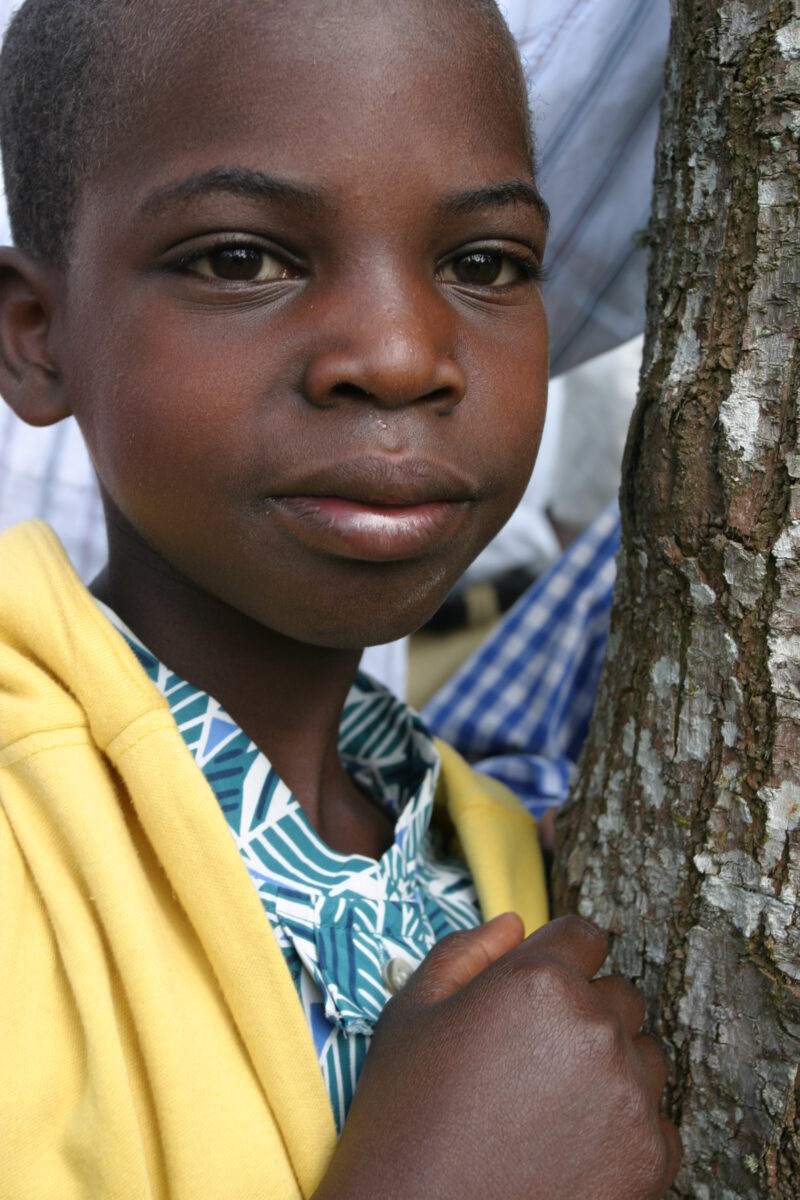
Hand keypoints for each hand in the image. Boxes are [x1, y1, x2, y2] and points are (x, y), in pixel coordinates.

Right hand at [315, 914, 679, 1199]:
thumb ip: (463, 952)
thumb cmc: (404, 1121)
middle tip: (533, 1061)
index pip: (585, 935)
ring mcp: (630, 1093)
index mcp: (540, 981)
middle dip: (584, 1013)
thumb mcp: (410, 1015)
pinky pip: (656, 1119)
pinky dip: (624, 1129)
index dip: (561, 958)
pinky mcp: (651, 1155)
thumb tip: (513, 924)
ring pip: (642, 1054)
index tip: (541, 992)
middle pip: (618, 993)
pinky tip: (569, 1150)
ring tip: (550, 1109)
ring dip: (610, 1068)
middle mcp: (596, 1026)